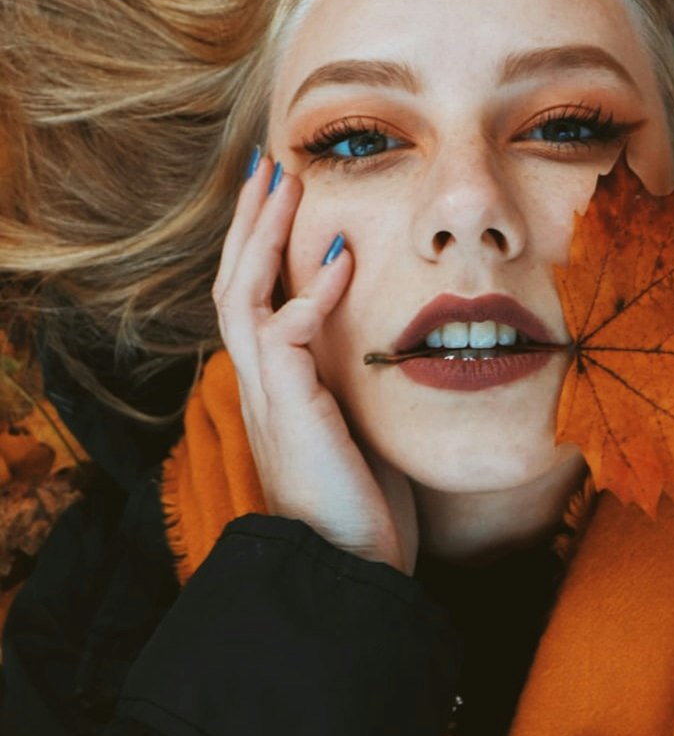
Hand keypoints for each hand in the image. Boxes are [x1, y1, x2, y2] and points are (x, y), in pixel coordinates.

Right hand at [213, 154, 416, 573]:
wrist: (350, 569)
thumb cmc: (361, 506)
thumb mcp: (358, 431)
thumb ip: (352, 384)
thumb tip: (377, 344)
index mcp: (277, 388)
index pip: (257, 301)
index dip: (264, 248)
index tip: (287, 199)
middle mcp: (260, 386)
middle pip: (236, 284)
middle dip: (252, 222)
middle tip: (271, 166)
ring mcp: (267, 397)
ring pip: (242, 296)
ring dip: (263, 236)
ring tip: (287, 182)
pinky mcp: (288, 411)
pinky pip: (286, 336)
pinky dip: (310, 293)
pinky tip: (340, 258)